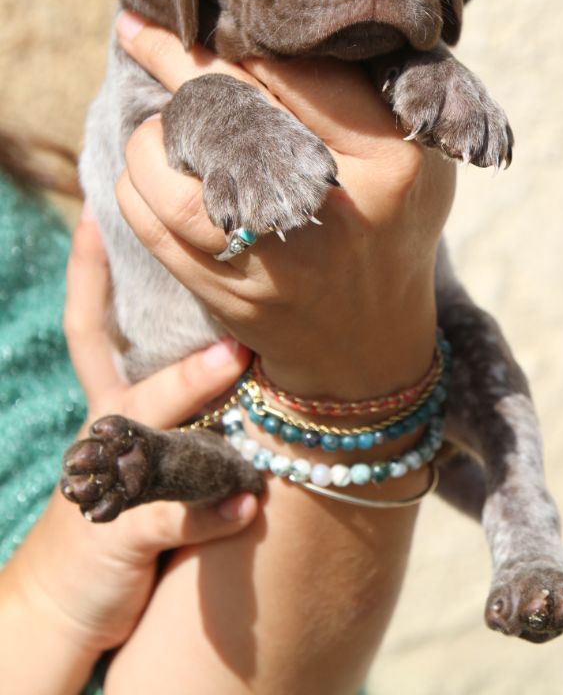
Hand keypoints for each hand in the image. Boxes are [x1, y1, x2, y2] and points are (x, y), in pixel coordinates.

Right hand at [1, 209, 258, 679]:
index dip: (88, 272)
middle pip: (138, 375)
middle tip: (222, 305)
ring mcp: (112, 484)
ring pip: (153, 433)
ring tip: (233, 361)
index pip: (89, 328)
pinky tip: (250, 502)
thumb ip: (169, 402)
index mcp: (106, 406)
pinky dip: (216, 513)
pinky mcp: (124, 537)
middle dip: (177, 340)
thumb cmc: (108, 509)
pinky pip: (175, 519)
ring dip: (193, 395)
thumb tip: (229, 339)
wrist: (57, 602)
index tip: (98, 215)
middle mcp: (105, 433)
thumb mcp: (125, 448)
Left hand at [114, 10, 455, 399]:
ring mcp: (273, 257)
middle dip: (169, 56)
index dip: (242, 35)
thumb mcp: (414, 158)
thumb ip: (370, 94)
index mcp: (390, 161)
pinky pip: (148, 221)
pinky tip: (153, 172)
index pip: (298, 70)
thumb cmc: (392, 228)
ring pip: (167, 165)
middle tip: (135, 25)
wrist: (370, 347)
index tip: (205, 8)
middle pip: (226, 107)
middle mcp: (330, 208)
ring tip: (164, 124)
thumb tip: (280, 28)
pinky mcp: (225, 293)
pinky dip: (139, 184)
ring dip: (153, 135)